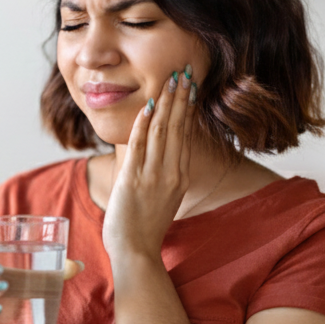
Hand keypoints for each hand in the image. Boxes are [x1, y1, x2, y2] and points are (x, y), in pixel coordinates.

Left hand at [103, 66, 195, 258]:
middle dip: (181, 96)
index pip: (185, 135)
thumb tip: (163, 154)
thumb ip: (166, 174)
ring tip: (170, 79)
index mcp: (180, 176)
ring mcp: (153, 176)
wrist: (136, 252)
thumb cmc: (145, 227)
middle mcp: (171, 173)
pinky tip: (148, 105)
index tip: (190, 86)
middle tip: (184, 71)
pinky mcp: (133, 180)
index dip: (188, 108)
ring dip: (166, 102)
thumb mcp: (164, 197)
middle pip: (177, 127)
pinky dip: (144, 124)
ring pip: (162, 131)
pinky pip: (140, 145)